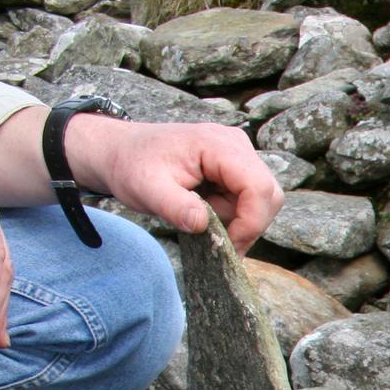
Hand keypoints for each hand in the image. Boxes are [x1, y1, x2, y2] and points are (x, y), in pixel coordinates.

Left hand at [67, 115, 284, 252]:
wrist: (121, 151)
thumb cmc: (132, 165)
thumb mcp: (146, 189)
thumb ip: (175, 207)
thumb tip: (203, 225)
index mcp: (218, 144)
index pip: (259, 187)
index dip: (251, 222)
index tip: (228, 245)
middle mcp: (236, 145)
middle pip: (268, 194)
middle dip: (248, 224)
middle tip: (218, 241)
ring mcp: (239, 154)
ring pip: (262, 200)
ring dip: (238, 219)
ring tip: (202, 216)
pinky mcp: (237, 166)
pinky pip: (251, 198)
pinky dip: (234, 214)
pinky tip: (207, 211)